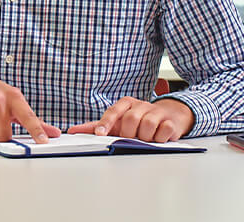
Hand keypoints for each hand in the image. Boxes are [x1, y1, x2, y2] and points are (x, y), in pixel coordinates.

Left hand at [67, 97, 193, 142]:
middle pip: (131, 120)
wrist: (171, 115)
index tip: (99, 134)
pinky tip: (159, 137)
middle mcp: (140, 105)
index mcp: (125, 104)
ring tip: (146, 138)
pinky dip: (159, 138)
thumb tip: (72, 131)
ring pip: (147, 126)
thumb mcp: (118, 122)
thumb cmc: (140, 120)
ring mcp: (156, 112)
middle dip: (129, 134)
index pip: (113, 111)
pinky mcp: (170, 121)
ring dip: (145, 137)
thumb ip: (96, 126)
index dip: (106, 123)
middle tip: (132, 138)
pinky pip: (163, 131)